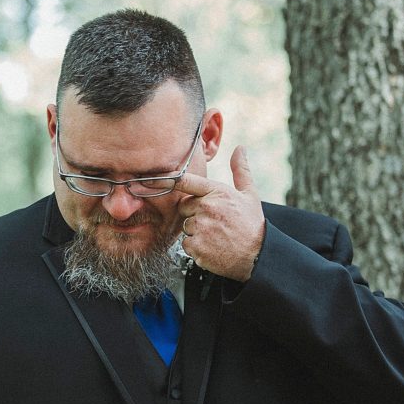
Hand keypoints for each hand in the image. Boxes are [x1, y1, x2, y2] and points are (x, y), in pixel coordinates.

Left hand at [175, 147, 265, 281]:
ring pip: (185, 227)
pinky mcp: (197, 248)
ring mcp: (201, 228)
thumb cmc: (252, 224)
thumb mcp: (249, 194)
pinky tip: (213, 247)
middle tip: (214, 221)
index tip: (145, 180)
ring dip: (196, 232)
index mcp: (217, 192)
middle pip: (184, 207)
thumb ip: (240, 170)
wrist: (258, 256)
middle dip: (194, 213)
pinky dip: (196, 248)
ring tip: (216, 236)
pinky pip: (186, 245)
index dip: (163, 180)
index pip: (185, 181)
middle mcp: (207, 208)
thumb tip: (241, 148)